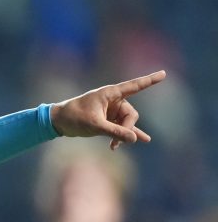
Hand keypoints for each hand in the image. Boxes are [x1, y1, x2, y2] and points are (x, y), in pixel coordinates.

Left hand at [50, 70, 164, 149]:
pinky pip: (122, 127)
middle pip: (131, 115)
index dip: (149, 80)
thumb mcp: (95, 126)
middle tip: (116, 141)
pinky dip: (127, 134)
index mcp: (110, 94)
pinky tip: (143, 140)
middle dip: (127, 128)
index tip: (163, 74)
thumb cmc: (74, 117)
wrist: (59, 122)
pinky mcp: (108, 120)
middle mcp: (113, 100)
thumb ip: (115, 132)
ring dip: (123, 135)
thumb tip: (134, 138)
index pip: (134, 86)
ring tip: (115, 147)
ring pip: (127, 123)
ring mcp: (112, 110)